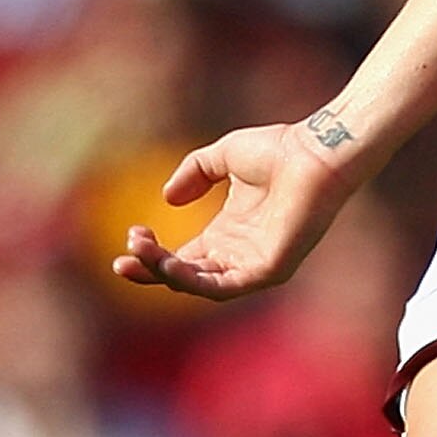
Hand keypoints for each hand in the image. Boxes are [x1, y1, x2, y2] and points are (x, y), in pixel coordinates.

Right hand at [113, 119, 355, 301]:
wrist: (315, 151)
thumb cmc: (278, 149)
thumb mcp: (222, 157)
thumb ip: (194, 173)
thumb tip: (168, 200)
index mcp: (228, 233)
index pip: (183, 256)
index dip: (154, 252)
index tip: (132, 234)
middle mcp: (238, 254)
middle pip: (185, 275)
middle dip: (150, 270)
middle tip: (121, 261)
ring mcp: (254, 265)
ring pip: (200, 284)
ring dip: (165, 274)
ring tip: (139, 257)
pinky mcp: (269, 270)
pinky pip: (224, 286)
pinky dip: (193, 279)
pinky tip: (169, 264)